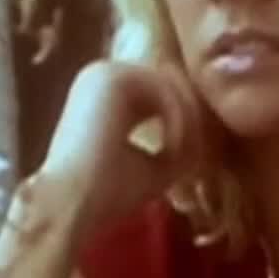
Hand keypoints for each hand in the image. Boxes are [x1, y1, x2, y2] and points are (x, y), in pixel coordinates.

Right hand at [36, 60, 211, 236]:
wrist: (72, 205)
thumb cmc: (107, 193)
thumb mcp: (156, 164)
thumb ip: (180, 140)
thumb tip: (206, 133)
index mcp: (109, 92)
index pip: (163, 93)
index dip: (186, 121)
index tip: (195, 156)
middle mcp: (104, 74)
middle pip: (169, 85)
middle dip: (190, 119)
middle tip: (196, 155)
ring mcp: (106, 72)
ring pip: (171, 86)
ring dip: (186, 122)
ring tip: (184, 157)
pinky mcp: (112, 77)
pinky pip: (164, 90)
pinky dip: (177, 120)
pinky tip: (173, 149)